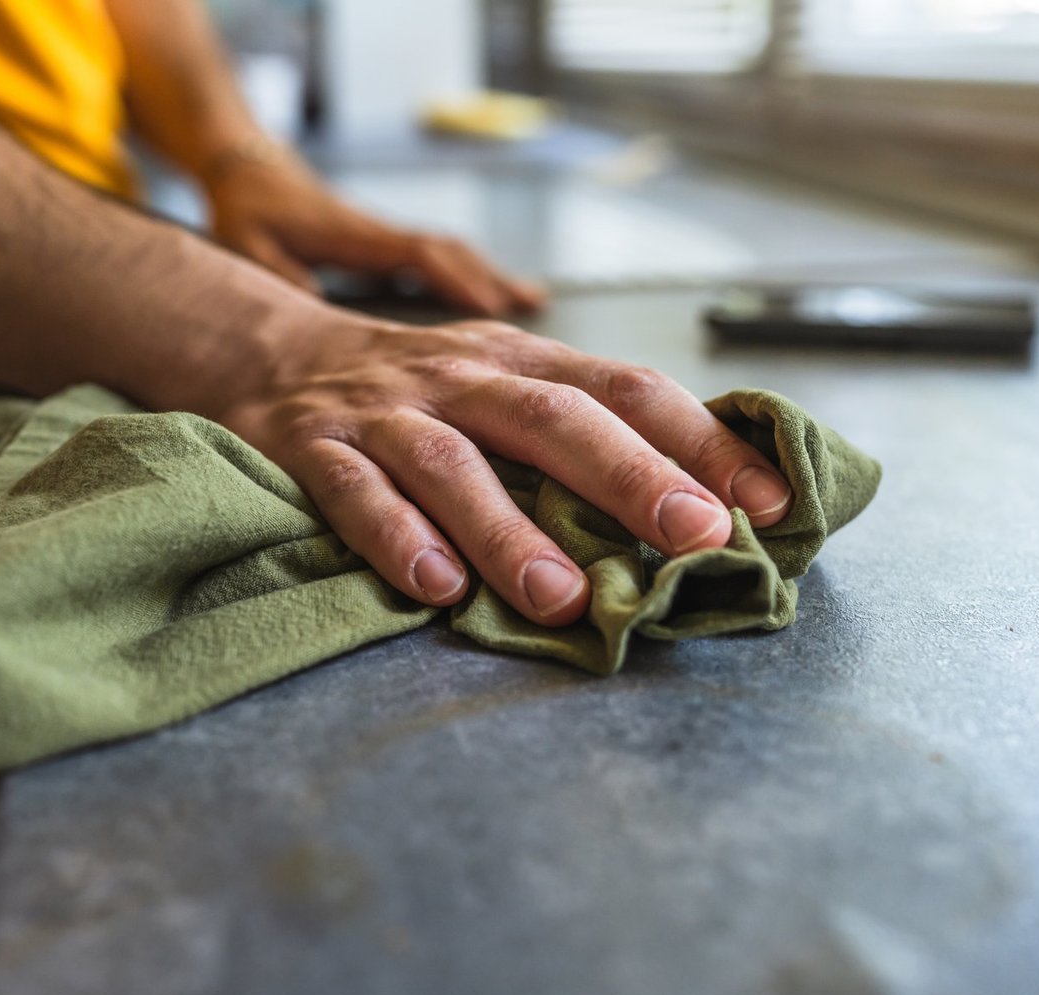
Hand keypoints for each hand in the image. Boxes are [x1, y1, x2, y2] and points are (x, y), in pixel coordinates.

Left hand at [205, 147, 543, 316]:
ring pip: (448, 252)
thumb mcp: (250, 245)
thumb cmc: (247, 210)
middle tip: (534, 305)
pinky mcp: (382, 244)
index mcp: (356, 237)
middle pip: (449, 252)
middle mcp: (380, 233)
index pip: (419, 255)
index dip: (455, 280)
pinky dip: (468, 273)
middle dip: (491, 278)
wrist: (247, 168)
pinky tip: (487, 295)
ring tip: (531, 300)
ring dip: (489, 274)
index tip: (488, 307)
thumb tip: (316, 303)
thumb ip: (282, 275)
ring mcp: (385, 237)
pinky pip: (435, 257)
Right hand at [216, 313, 795, 625]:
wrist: (268, 351)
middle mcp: (463, 378)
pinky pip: (355, 494)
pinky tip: (436, 588)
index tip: (770, 500)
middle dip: (632, 477)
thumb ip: (582, 430)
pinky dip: (396, 538)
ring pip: (455, 466)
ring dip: (512, 531)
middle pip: (555, 418)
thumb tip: (702, 502)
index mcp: (523, 361)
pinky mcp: (313, 450)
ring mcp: (386, 414)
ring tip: (564, 598)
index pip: (627, 388)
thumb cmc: (417, 390)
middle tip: (695, 538)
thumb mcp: (502, 383)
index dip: (702, 440)